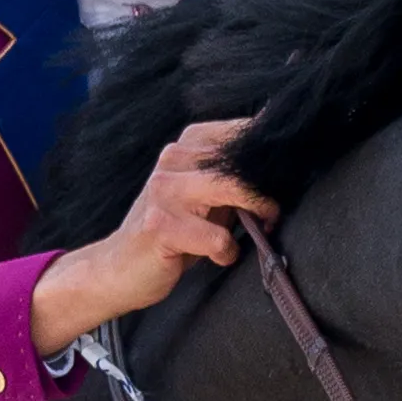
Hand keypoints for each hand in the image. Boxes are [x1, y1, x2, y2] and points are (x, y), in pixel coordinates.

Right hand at [30, 117, 270, 356]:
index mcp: (185, 145)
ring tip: (258, 229)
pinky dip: (226, 252)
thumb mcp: (204, 199)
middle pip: (242, 160)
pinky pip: (216, 238)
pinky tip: (218, 256)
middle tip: (273, 213)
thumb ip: (233, 182)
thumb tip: (281, 172)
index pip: (240, 132)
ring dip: (257, 213)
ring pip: (233, 190)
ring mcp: (164, 191)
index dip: (270, 155)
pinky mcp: (161, 226)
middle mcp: (173, 160)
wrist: (118, 268)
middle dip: (268, 188)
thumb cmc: (171, 234)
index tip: (283, 176)